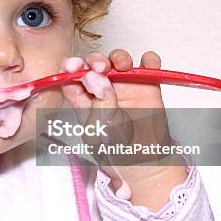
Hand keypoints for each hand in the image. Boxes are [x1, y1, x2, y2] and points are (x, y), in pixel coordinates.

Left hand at [59, 49, 186, 205]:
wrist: (146, 164)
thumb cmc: (117, 152)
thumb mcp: (101, 132)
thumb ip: (99, 105)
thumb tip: (97, 77)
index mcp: (83, 101)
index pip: (72, 79)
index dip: (71, 68)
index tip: (73, 65)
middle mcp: (101, 90)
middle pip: (94, 65)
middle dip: (95, 60)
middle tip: (100, 66)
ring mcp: (124, 87)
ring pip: (118, 61)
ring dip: (118, 57)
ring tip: (122, 66)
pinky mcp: (146, 87)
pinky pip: (148, 67)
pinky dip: (149, 60)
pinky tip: (147, 63)